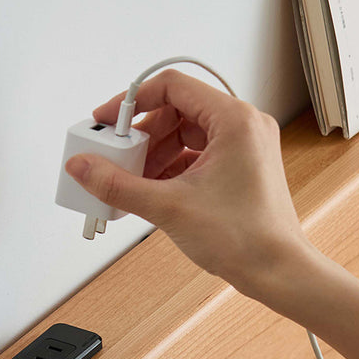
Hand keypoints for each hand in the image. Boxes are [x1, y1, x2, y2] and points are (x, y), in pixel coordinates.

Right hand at [64, 70, 314, 304]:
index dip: (132, 101)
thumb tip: (83, 166)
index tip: (108, 120)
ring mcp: (244, 147)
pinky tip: (150, 190)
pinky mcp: (240, 168)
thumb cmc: (245, 238)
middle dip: (142, 135)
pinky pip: (195, 155)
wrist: (276, 271)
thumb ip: (117, 184)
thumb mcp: (168, 207)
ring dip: (154, 154)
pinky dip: (170, 169)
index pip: (172, 87)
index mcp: (234, 120)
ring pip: (185, 135)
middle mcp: (243, 126)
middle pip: (176, 112)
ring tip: (131, 180)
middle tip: (115, 157)